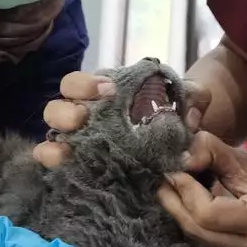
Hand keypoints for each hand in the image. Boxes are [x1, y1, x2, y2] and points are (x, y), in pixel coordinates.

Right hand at [34, 71, 211, 168]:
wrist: (179, 148)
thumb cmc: (175, 116)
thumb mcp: (190, 100)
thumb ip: (195, 97)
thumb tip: (190, 115)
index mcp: (103, 93)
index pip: (79, 81)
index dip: (86, 83)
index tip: (109, 90)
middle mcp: (85, 114)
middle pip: (58, 106)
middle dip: (67, 110)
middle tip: (86, 117)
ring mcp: (79, 141)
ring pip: (51, 133)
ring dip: (56, 138)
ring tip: (70, 148)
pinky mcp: (80, 165)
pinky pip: (54, 161)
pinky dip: (52, 160)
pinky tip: (63, 163)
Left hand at [157, 133, 246, 246]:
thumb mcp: (245, 159)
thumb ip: (211, 152)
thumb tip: (180, 158)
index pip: (207, 214)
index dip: (185, 192)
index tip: (173, 171)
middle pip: (198, 232)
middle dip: (176, 205)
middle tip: (166, 182)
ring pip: (199, 243)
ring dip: (184, 217)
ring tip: (179, 193)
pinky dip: (198, 230)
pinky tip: (196, 211)